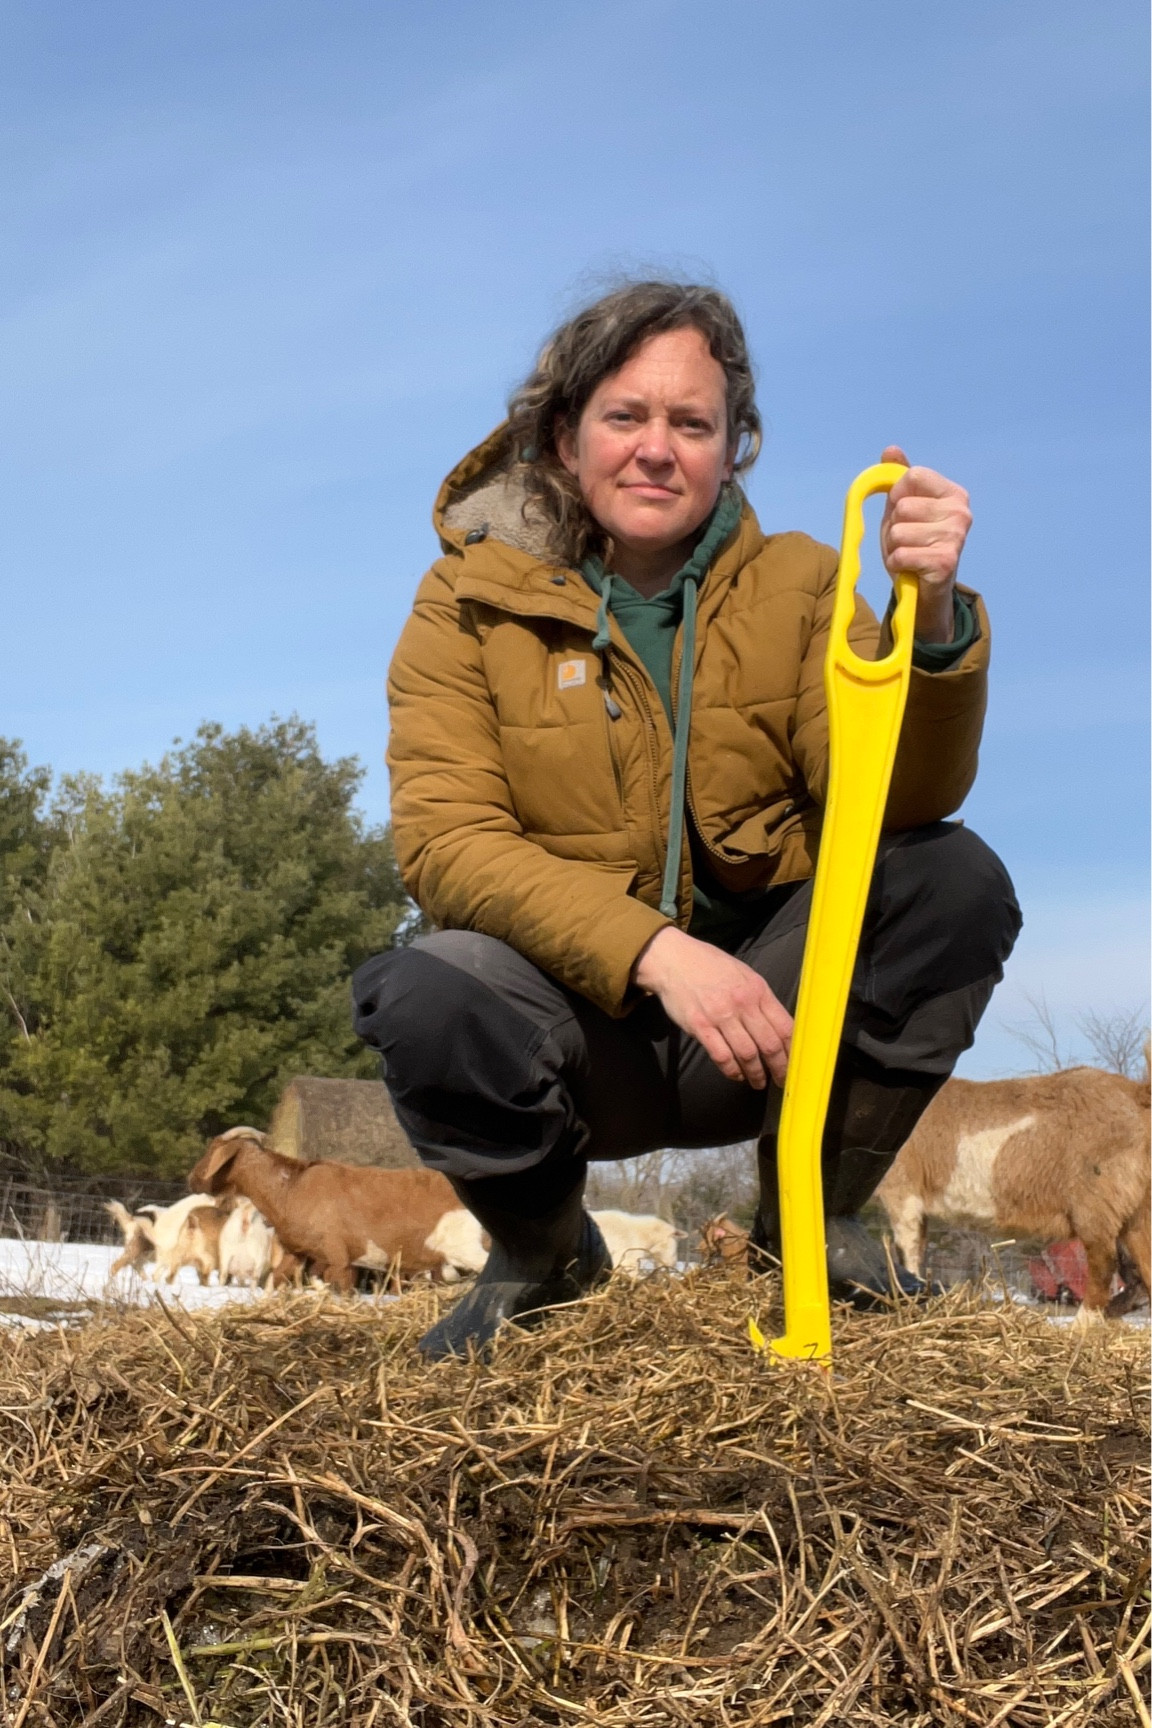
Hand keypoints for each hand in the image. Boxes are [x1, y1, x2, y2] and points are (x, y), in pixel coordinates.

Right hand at [633, 926, 791, 1087]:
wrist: (674, 960)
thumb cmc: (710, 966)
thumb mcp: (743, 975)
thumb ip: (760, 999)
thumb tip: (777, 1026)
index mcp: (758, 990)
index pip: (785, 1026)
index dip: (792, 1050)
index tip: (794, 1063)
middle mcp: (742, 1003)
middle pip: (769, 1044)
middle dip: (779, 1067)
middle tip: (781, 1080)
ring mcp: (720, 1016)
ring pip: (747, 1054)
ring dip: (756, 1073)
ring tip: (758, 1082)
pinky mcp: (700, 1026)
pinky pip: (721, 1056)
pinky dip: (731, 1070)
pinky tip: (736, 1075)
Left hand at [879, 444, 971, 643]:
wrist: (925, 588)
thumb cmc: (915, 543)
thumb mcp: (903, 507)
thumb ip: (898, 478)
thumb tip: (891, 449)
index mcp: (953, 493)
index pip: (913, 476)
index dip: (898, 493)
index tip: (902, 510)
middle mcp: (961, 512)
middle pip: (903, 505)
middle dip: (894, 525)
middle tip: (907, 539)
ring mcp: (956, 537)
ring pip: (898, 531)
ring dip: (894, 546)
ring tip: (909, 553)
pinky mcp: (945, 562)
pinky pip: (900, 555)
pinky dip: (896, 563)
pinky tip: (909, 567)